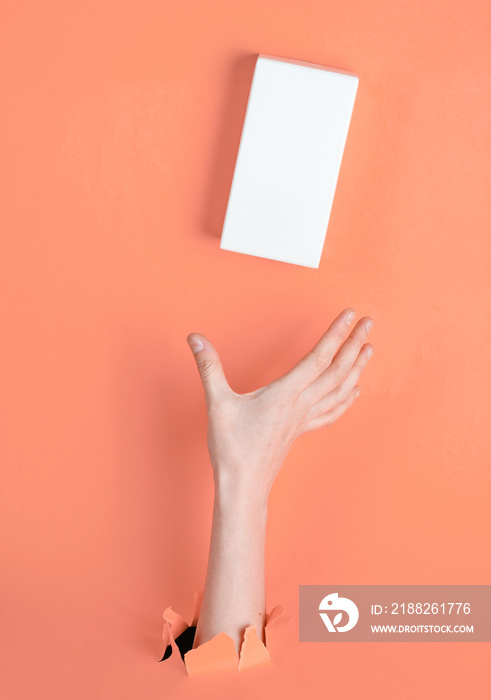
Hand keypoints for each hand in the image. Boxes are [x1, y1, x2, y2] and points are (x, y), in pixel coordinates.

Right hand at [187, 308, 373, 505]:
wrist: (244, 486)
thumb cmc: (232, 448)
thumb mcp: (217, 403)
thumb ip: (209, 367)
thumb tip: (195, 338)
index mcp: (285, 394)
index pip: (318, 357)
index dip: (336, 334)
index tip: (350, 314)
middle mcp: (301, 404)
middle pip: (337, 370)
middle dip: (355, 344)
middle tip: (369, 323)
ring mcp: (305, 419)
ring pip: (340, 390)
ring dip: (357, 368)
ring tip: (369, 349)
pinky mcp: (302, 430)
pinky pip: (332, 411)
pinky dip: (347, 398)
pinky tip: (355, 390)